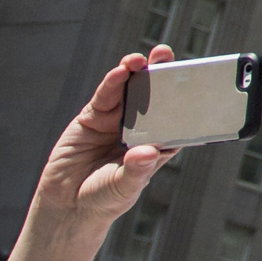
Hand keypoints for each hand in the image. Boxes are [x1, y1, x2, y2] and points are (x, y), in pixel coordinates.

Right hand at [34, 49, 178, 233]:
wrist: (68, 205)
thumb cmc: (104, 198)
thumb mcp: (123, 187)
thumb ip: (135, 171)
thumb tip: (147, 153)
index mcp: (156, 143)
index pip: (175, 117)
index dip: (183, 99)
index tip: (193, 81)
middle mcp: (139, 127)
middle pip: (154, 96)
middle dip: (160, 75)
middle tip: (165, 56)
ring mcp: (116, 119)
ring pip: (130, 90)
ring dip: (135, 72)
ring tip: (140, 60)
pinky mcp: (93, 117)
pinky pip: (106, 96)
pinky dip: (112, 83)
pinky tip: (119, 72)